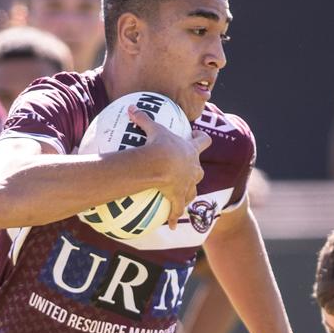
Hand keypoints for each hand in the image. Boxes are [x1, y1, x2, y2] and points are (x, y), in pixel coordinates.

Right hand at [129, 107, 209, 228]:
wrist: (163, 164)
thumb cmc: (160, 145)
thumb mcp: (153, 128)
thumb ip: (143, 117)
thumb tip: (131, 106)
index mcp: (190, 150)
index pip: (203, 141)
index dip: (202, 139)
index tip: (198, 137)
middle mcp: (193, 169)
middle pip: (200, 170)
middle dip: (195, 171)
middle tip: (190, 170)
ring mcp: (187, 185)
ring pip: (192, 191)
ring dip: (188, 194)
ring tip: (182, 199)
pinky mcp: (178, 198)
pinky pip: (176, 210)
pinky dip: (173, 217)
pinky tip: (170, 226)